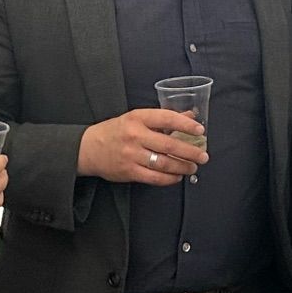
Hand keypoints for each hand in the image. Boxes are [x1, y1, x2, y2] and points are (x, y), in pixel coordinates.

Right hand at [78, 110, 209, 184]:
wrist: (88, 149)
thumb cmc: (115, 131)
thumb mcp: (136, 118)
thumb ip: (162, 118)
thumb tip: (189, 115)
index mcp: (137, 118)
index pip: (166, 118)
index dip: (186, 124)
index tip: (200, 130)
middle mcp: (135, 135)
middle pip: (169, 144)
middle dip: (190, 152)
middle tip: (203, 156)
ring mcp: (131, 155)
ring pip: (164, 162)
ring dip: (182, 166)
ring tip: (193, 167)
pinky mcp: (129, 172)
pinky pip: (154, 177)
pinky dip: (169, 178)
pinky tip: (177, 176)